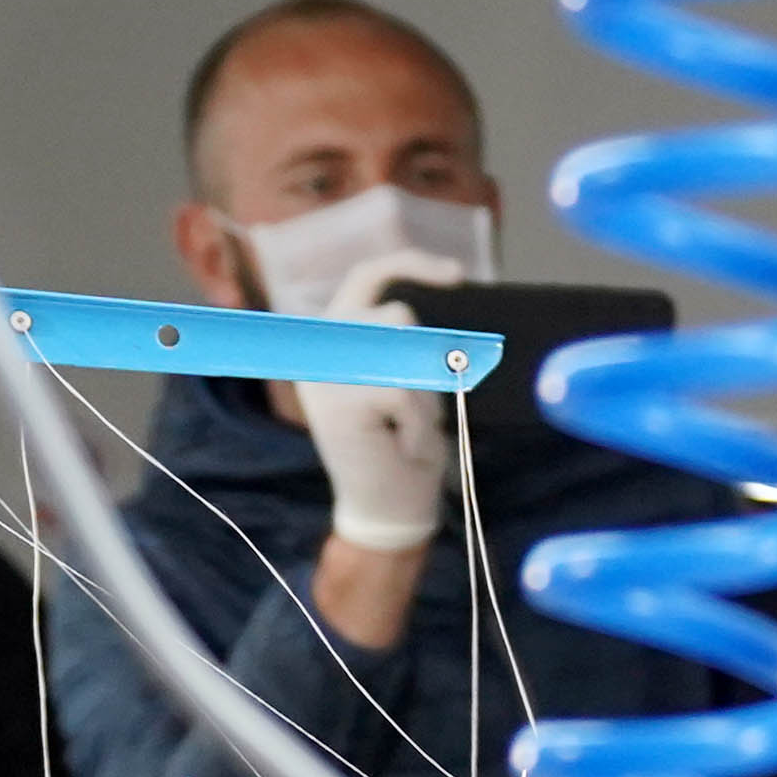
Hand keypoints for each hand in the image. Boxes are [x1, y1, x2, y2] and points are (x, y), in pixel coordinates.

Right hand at [301, 247, 460, 557]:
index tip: (457, 277)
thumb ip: (406, 340)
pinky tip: (405, 445)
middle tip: (421, 409)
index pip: (368, 276)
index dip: (410, 265)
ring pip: (405, 350)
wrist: (388, 510)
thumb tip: (438, 298)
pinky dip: (420, 423)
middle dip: (428, 361)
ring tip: (409, 428)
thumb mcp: (408, 382)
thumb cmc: (404, 447)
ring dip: (425, 394)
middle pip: (397, 314)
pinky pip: (405, 391)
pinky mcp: (338, 401)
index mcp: (332, 336)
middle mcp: (319, 347)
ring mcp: (323, 373)